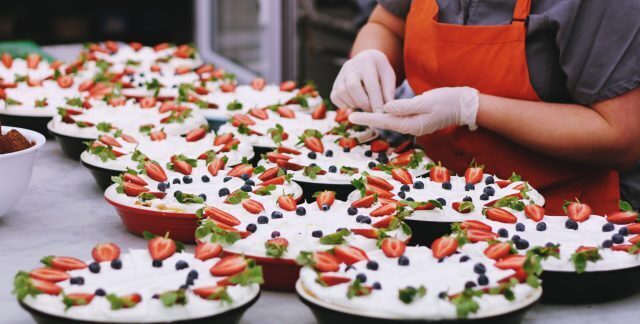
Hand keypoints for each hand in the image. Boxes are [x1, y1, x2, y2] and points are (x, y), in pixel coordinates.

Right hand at [330, 49, 395, 111]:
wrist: (366, 60)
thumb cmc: (380, 72)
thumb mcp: (388, 77)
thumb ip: (388, 92)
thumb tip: (386, 110)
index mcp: (368, 64)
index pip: (371, 84)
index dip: (375, 102)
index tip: (380, 114)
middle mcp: (351, 67)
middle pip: (353, 87)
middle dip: (363, 103)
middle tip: (371, 111)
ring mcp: (340, 75)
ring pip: (342, 93)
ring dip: (354, 104)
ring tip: (364, 105)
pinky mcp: (334, 84)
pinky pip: (335, 98)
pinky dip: (344, 105)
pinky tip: (354, 104)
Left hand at [348, 87, 479, 135]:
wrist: (464, 105)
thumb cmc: (447, 101)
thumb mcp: (426, 101)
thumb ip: (405, 106)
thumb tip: (385, 108)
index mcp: (412, 124)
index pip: (384, 121)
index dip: (367, 118)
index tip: (352, 116)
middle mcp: (411, 127)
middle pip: (385, 124)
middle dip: (367, 119)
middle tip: (348, 115)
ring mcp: (414, 125)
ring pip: (390, 122)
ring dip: (375, 118)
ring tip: (358, 113)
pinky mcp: (417, 120)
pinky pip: (397, 119)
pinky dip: (386, 115)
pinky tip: (379, 111)